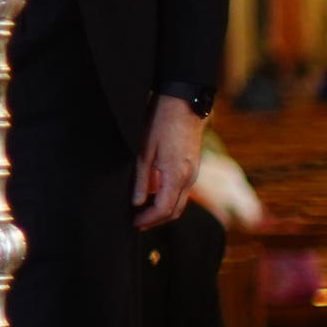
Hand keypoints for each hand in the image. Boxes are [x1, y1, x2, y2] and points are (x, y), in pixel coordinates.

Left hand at [134, 95, 203, 231]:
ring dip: (163, 212)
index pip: (164, 209)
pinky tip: (153, 197)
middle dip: (156, 221)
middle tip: (136, 223)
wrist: (183, 103)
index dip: (148, 220)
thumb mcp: (144, 151)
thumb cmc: (160, 123)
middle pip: (175, 211)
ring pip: (180, 203)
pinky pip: (182, 191)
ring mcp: (193, 173)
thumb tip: (136, 203)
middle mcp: (189, 178)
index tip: (133, 223)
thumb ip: (142, 179)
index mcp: (176, 175)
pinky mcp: (192, 167)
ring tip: (142, 212)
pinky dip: (169, 200)